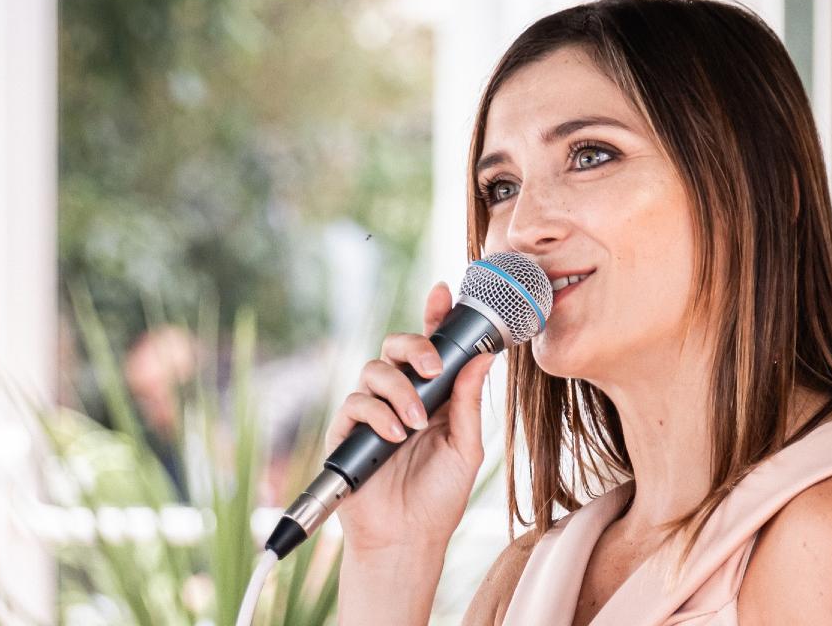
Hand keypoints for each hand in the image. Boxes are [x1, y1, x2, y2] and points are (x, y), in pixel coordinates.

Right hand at [327, 282, 499, 556]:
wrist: (407, 539)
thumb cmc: (438, 498)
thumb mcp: (466, 448)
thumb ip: (469, 402)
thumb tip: (483, 358)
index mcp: (434, 397)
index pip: (432, 348)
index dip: (435, 316)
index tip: (444, 293)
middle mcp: (401, 397)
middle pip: (397, 346)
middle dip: (414, 347)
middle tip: (432, 368)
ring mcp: (373, 412)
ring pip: (375, 370)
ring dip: (399, 391)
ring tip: (415, 425)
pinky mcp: (348, 431)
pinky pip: (356, 403)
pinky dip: (377, 414)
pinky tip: (395, 436)